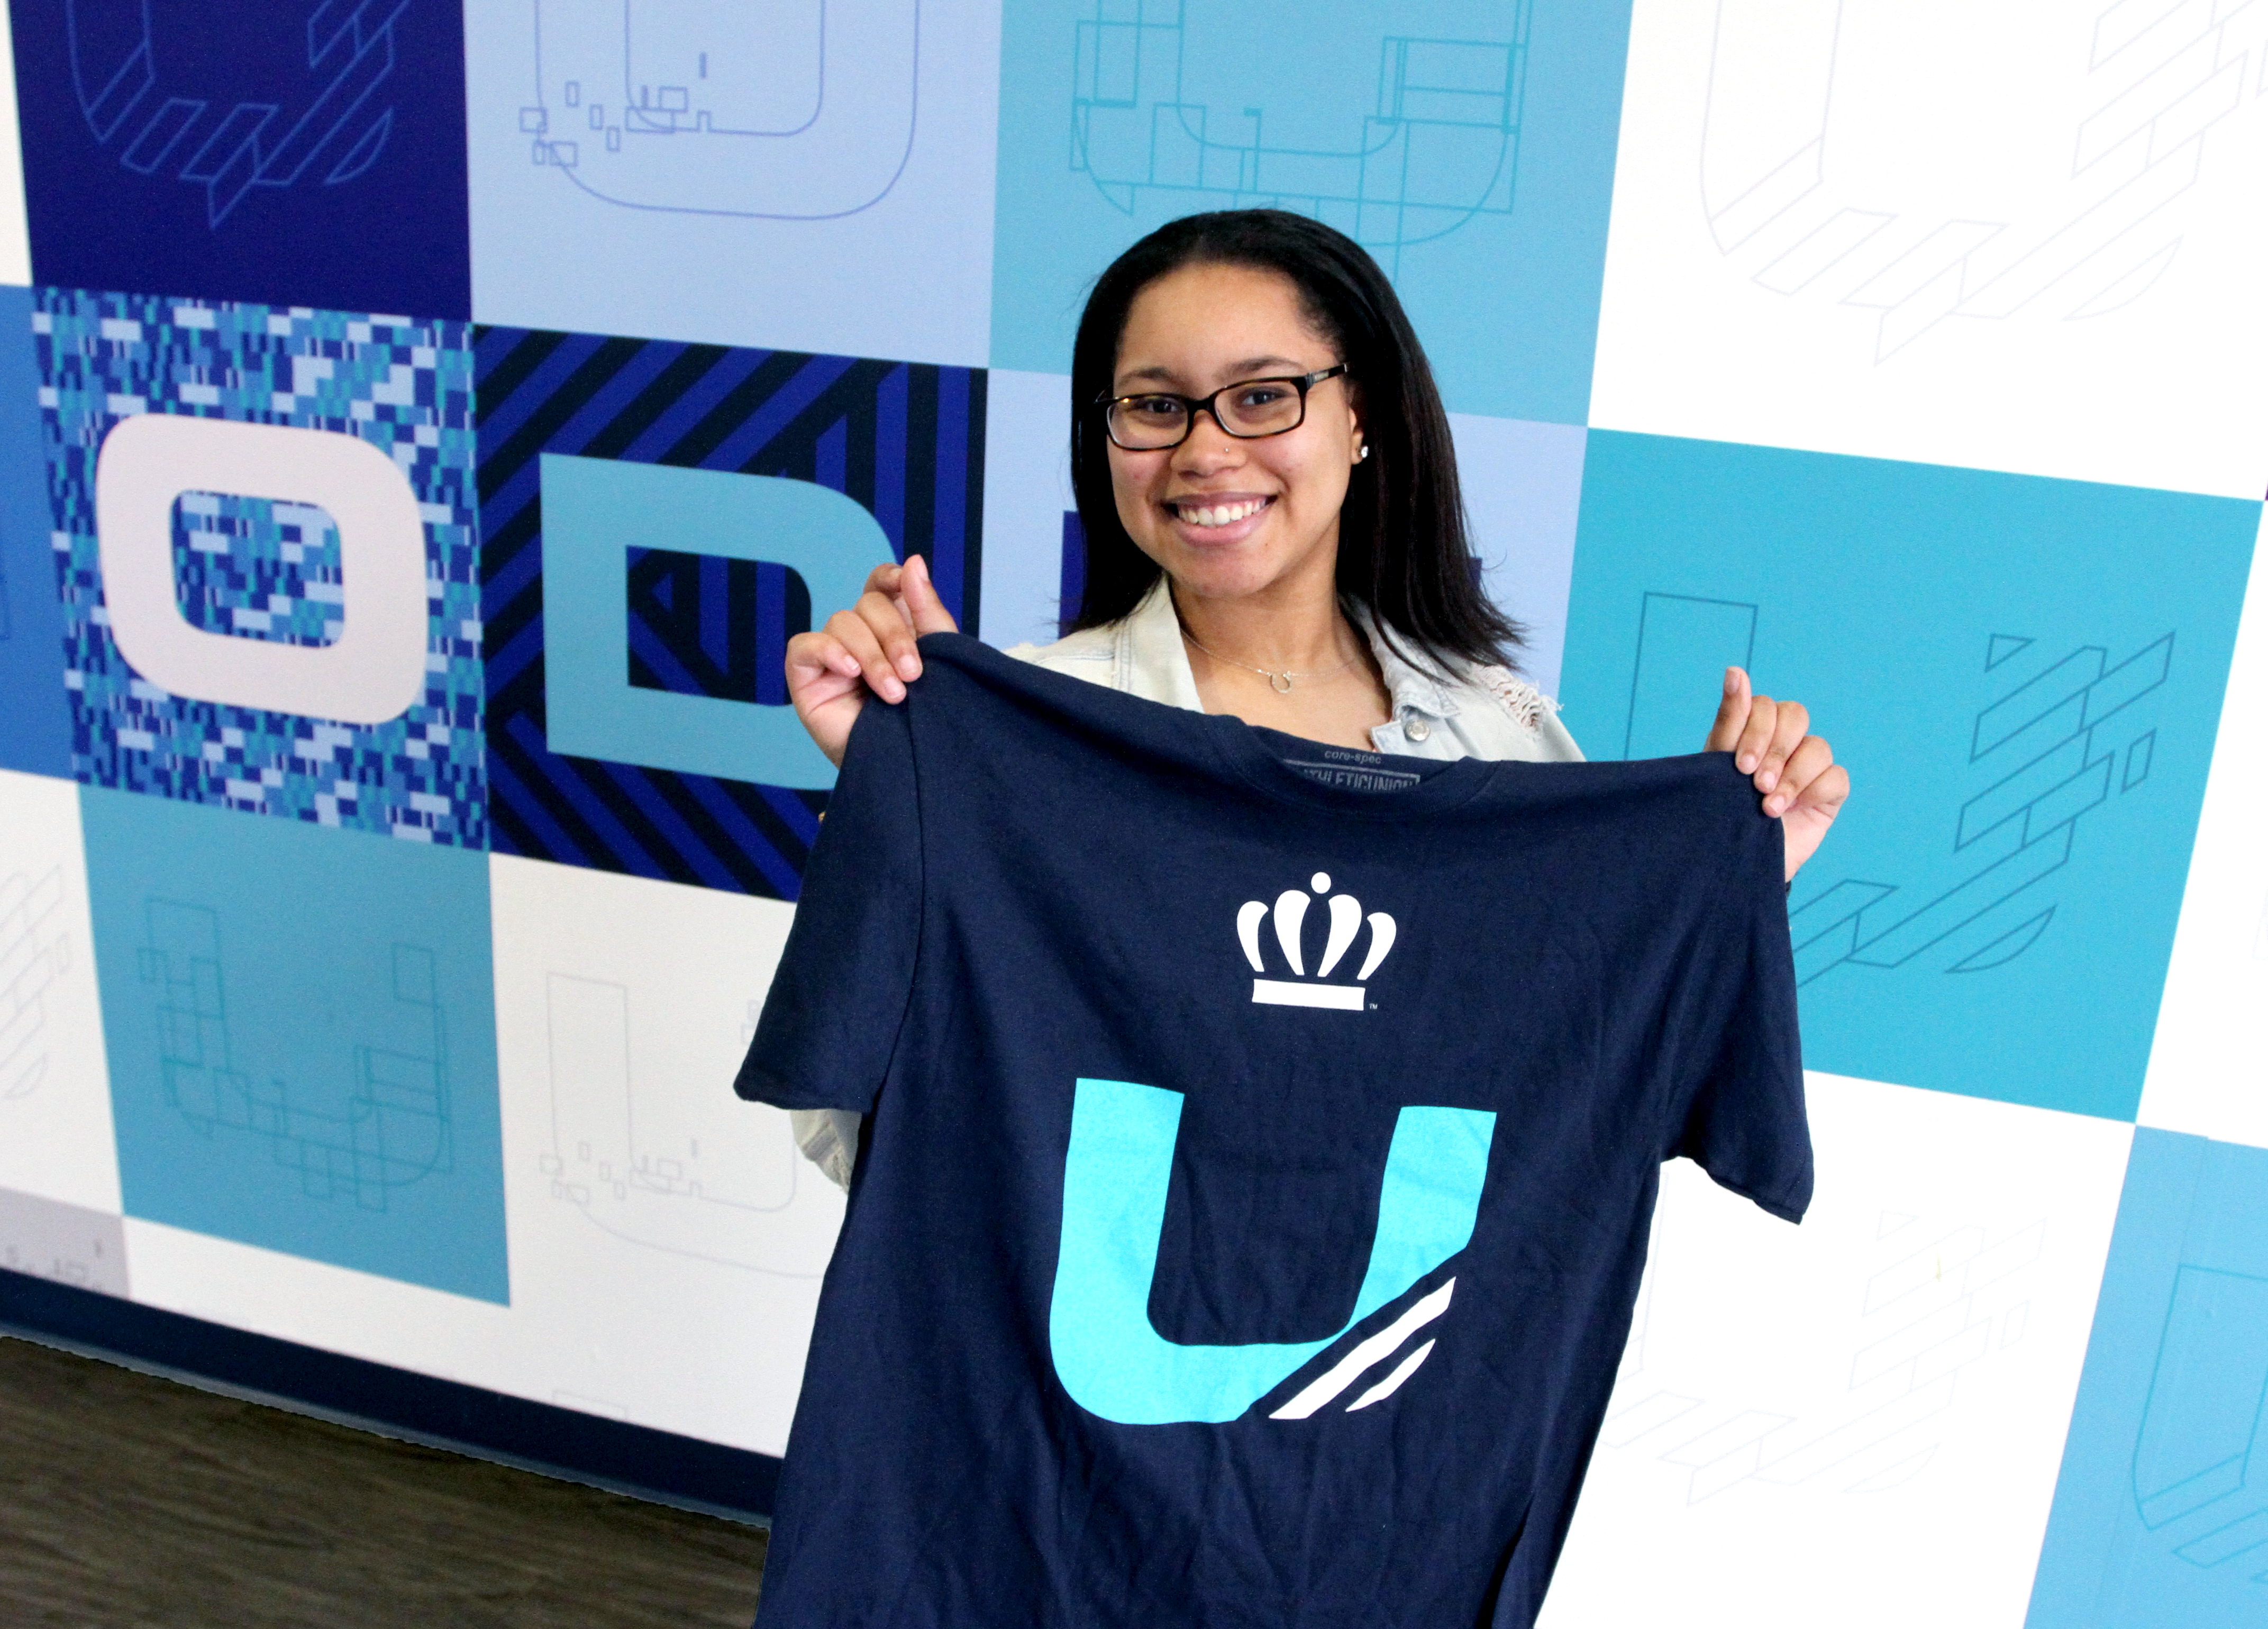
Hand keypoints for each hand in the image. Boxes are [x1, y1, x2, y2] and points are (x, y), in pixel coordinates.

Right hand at [785, 554, 958, 767]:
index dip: (890, 577)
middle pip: (868, 603)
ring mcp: (830, 656)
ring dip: (872, 655)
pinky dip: (828, 651)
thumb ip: (927, 611)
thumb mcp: (939, 660)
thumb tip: (915, 561)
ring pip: (842, 622)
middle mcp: (859, 636)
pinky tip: (850, 672)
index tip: (905, 583)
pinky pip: (805, 645)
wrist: (909, 770)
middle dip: (895, 635)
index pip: (881, 584)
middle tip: (914, 674)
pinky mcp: (806, 677)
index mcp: (891, 627)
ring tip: (893, 693)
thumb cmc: (925, 719)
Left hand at [1705, 667, 1848, 882]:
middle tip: (1754, 783)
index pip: (1768, 706)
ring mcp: (1808, 768)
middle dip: (1775, 750)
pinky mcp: (1828, 795)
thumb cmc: (1720, 810)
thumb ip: (1731, 718)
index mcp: (1755, 731)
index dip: (1757, 730)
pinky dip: (1814, 790)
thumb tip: (1735, 670)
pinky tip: (1793, 810)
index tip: (1738, 766)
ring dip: (1792, 775)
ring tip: (1767, 806)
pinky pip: (1836, 777)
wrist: (1729, 861)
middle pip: (1796, 716)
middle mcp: (1785, 743)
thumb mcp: (1718, 764)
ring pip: (1818, 746)